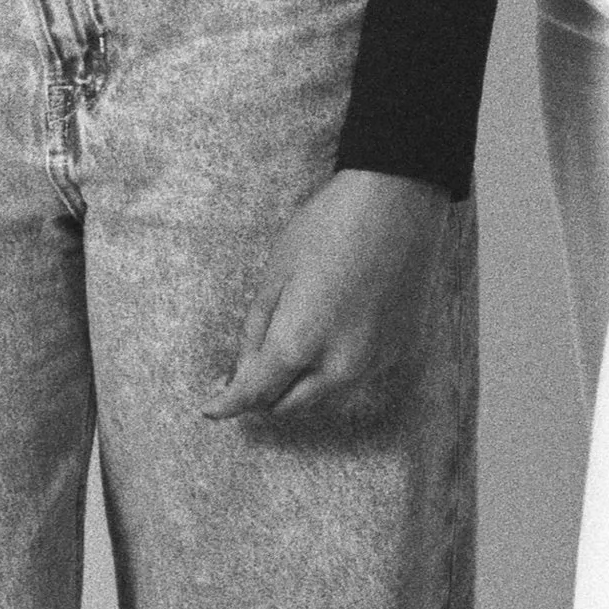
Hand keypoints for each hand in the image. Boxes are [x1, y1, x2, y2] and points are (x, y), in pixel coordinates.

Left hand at [204, 168, 459, 426]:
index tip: (210, 408)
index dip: (227, 404)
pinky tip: (331, 325)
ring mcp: (374, 363)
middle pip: (288, 406)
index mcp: (300, 343)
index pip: (255, 393)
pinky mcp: (398, 352)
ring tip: (290, 339)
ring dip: (299, 384)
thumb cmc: (329, 225)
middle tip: (246, 368)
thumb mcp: (277, 272)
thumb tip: (242, 372)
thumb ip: (257, 330)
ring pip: (322, 397)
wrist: (397, 201)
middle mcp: (339, 367)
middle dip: (263, 393)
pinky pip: (355, 375)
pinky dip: (334, 366)